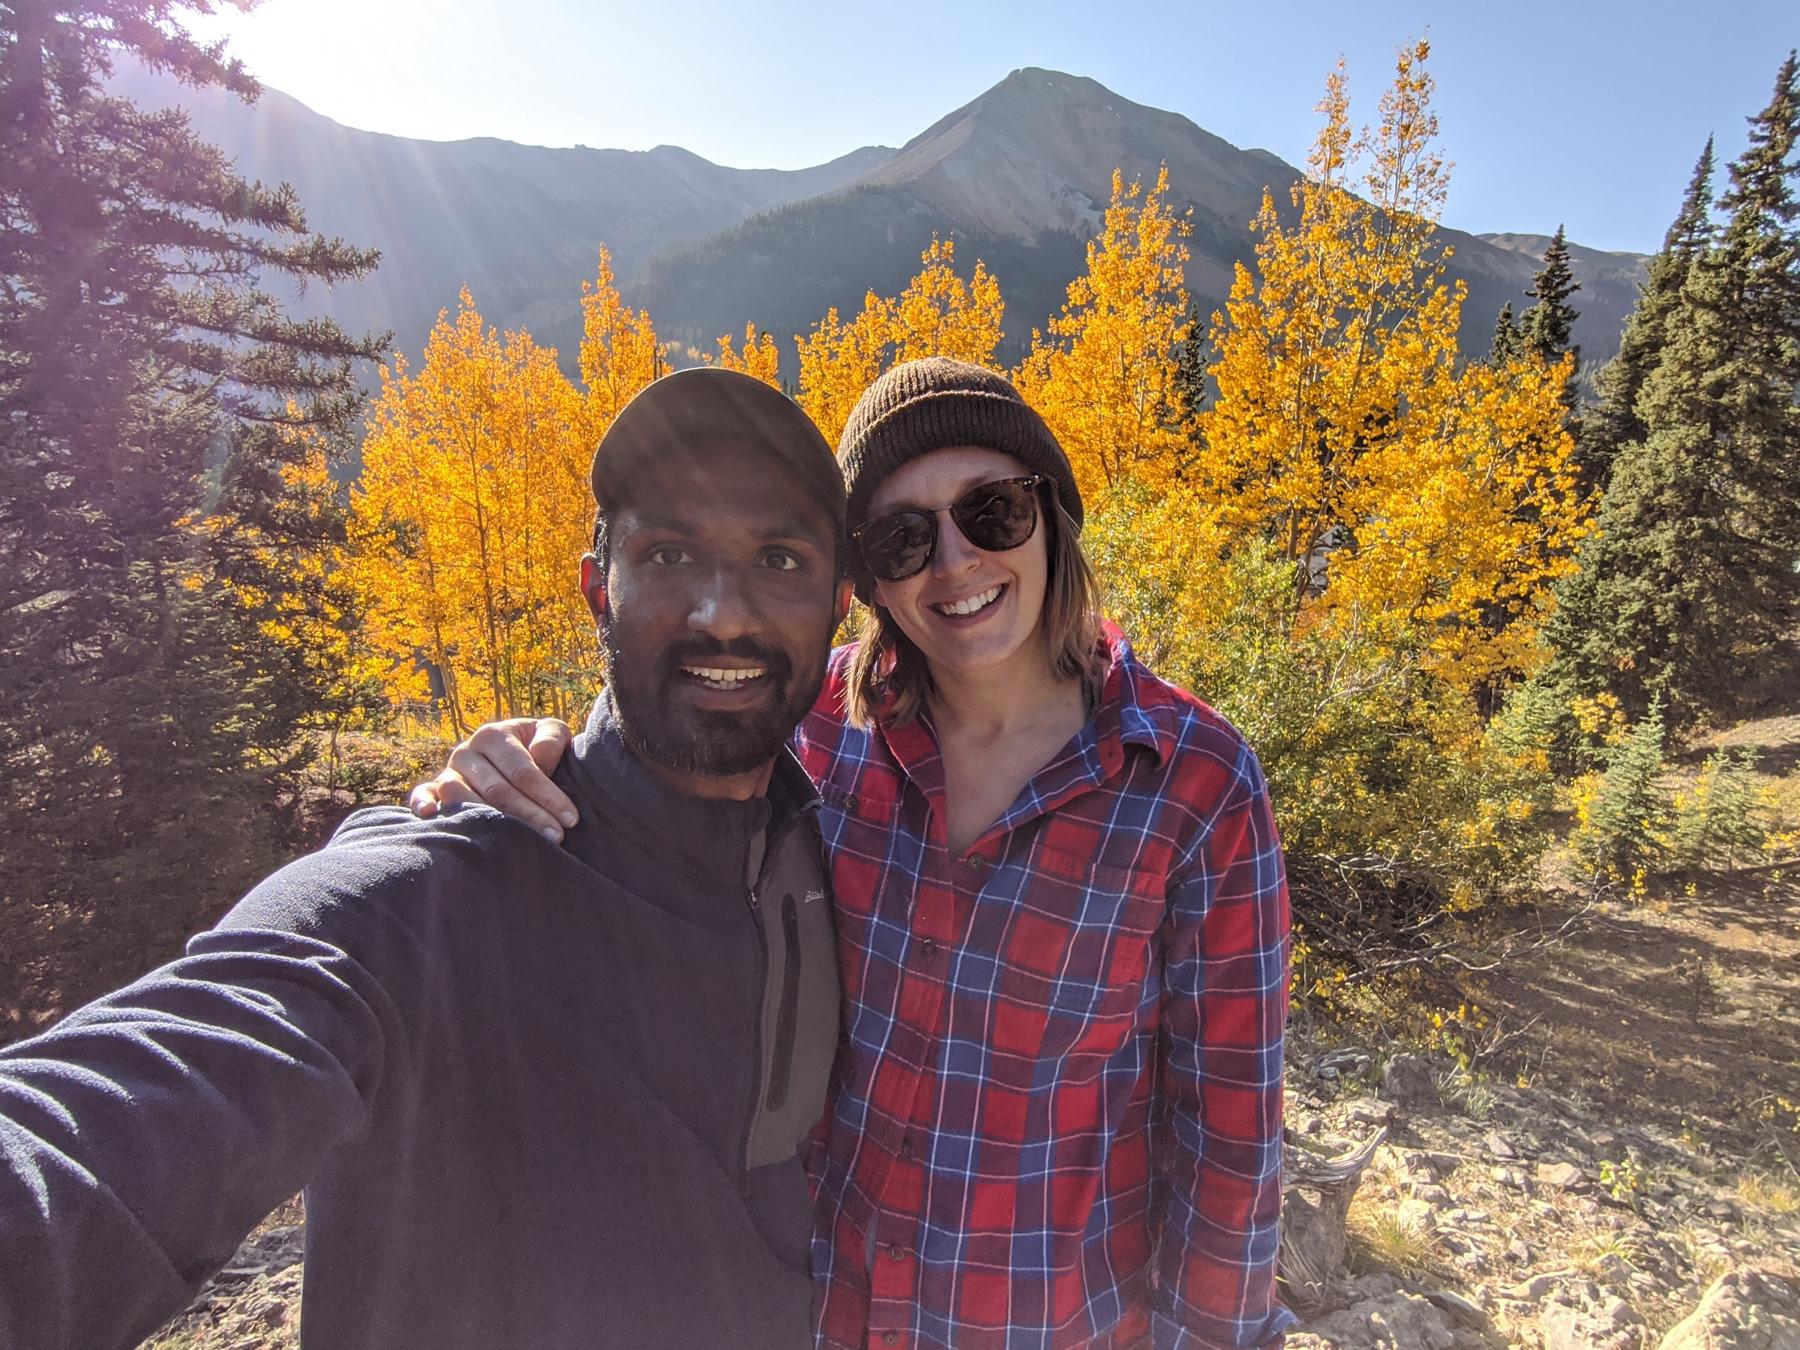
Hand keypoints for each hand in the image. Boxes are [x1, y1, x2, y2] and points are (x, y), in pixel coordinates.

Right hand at [408, 718, 577, 841]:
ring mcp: (448, 772)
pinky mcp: (434, 790)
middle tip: (556, 836)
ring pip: (463, 799)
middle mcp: (465, 752)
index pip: (522, 770)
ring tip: (522, 841)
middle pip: (497, 790)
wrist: (516, 754)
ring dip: (493, 822)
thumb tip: (538, 758)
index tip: (570, 818)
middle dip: (530, 815)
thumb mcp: (552, 733)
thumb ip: (551, 739)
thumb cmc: (538, 747)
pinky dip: (421, 803)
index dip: (548, 795)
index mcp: (493, 735)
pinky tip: (430, 814)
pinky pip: (422, 794)